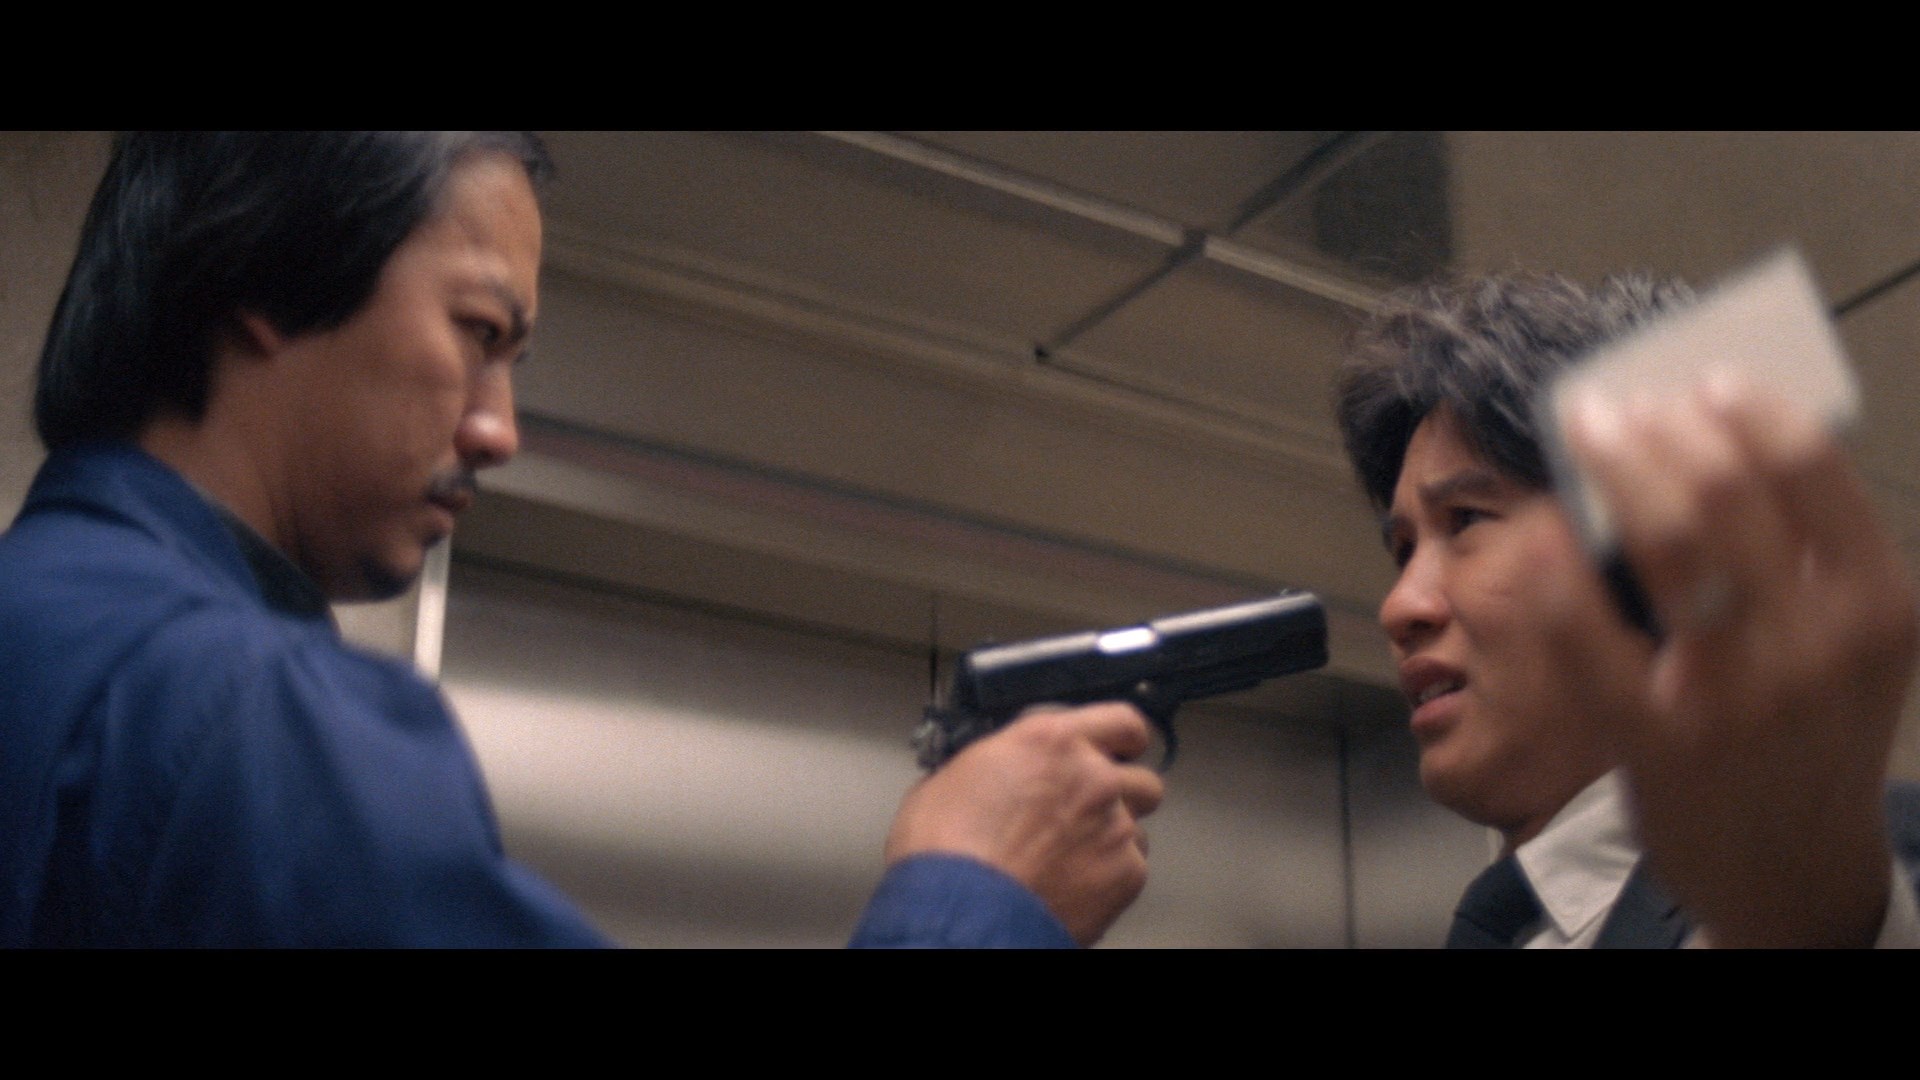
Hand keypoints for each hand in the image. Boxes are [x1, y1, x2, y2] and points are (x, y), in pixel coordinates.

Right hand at [883, 701, 1165, 944]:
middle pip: (1141, 778)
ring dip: (1113, 838)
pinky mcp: (1126, 874)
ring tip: (1073, 859)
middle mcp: (1094, 776)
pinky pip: (1132, 869)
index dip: (1123, 740)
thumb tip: (992, 774)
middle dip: (1122, 795)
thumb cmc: (945, 850)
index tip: (1117, 752)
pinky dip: (1109, 878)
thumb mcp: (952, 778)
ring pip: (1138, 828)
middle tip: (1087, 814)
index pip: (1121, 721)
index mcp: (1051, 741)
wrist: (963, 913)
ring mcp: (1116, 826)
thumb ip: (995, 766)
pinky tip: (1074, 887)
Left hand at [1563, 375, 1916, 945]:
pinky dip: (1553, 570)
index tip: (1695, 381)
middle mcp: (1813, 645)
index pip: (1808, 468)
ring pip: (1659, 541)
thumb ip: (1806, 557)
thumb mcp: (1847, 648)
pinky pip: (1585, 633)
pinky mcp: (1654, 740)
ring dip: (1607, 471)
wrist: (1794, 877)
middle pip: (1723, 491)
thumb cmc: (1810, 737)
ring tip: (1581, 440)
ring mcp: (1732, 695)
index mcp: (1875, 608)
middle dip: (1653, 431)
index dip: (1742, 407)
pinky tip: (1536, 535)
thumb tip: (1719, 440)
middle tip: (1608, 406)